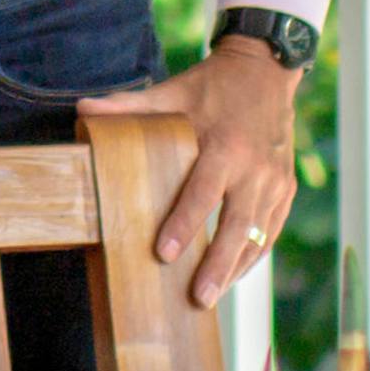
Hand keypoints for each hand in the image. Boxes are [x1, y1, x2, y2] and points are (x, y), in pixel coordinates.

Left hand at [79, 36, 298, 308]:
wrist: (266, 72)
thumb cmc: (213, 85)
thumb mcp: (172, 90)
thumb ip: (129, 105)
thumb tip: (82, 110)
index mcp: (226, 145)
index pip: (203, 192)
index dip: (183, 223)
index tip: (163, 253)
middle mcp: (255, 168)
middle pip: (237, 225)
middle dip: (217, 264)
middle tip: (197, 298)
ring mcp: (276, 181)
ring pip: (257, 234)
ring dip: (235, 268)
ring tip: (211, 297)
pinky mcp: (287, 189)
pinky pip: (270, 230)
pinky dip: (253, 255)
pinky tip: (233, 275)